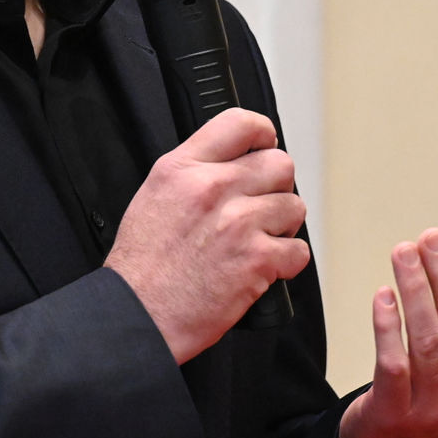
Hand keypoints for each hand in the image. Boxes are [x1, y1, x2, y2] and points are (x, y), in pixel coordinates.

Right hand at [104, 107, 310, 363]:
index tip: (265, 145)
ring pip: (294, 206)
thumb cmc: (142, 267)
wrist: (139, 313)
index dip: (263, 134)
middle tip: (261, 205)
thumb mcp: (155, 196)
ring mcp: (239, 223)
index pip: (240, 123)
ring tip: (259, 239)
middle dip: (276, 186)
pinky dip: (286, 262)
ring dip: (282, 226)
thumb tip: (231, 165)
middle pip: (279, 164)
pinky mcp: (258, 260)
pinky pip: (298, 250)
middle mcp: (213, 189)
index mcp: (183, 168)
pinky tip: (263, 266)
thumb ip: (194, 173)